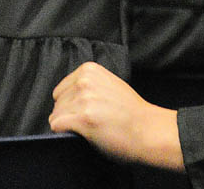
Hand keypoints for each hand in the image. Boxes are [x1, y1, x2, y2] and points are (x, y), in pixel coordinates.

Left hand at [49, 62, 183, 171]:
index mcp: (89, 70)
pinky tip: (84, 134)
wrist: (148, 130)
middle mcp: (84, 81)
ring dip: (69, 126)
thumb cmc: (131, 112)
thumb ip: (88, 85)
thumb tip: (66, 98)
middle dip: (68, 114)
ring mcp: (84, 99)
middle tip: (91, 122)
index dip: (70, 104)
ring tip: (90, 128)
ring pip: (56, 115)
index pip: (61, 89)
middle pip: (57, 103)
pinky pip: (57, 126)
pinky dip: (66, 134)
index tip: (87, 111)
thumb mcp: (108, 84)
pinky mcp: (83, 118)